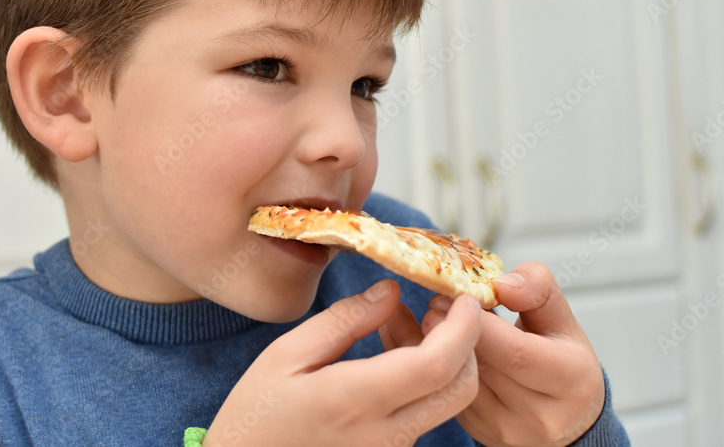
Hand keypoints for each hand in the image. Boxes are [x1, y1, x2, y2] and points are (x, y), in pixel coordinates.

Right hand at [205, 279, 481, 446]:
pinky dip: (425, 378)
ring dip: (445, 358)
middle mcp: (383, 435)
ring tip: (405, 323)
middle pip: (460, 389)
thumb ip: (344, 321)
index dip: (463, 328)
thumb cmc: (255, 416)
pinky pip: (425, 414)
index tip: (463, 297)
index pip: (437, 365)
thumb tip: (391, 291)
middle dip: (467, 343)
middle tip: (440, 308)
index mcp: (354, 401)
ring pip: (446, 401)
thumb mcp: (286, 355)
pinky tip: (392, 353)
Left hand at [398, 262, 604, 446]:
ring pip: (460, 384)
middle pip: (482, 368)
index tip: (458, 295)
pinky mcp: (480, 433)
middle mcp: (540, 415)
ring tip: (432, 318)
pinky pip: (448, 397)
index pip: (515, 352)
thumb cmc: (561, 356)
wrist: (566, 414)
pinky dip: (435, 367)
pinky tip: (429, 343)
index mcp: (569, 379)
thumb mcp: (560, 316)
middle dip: (451, 330)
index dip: (479, 322)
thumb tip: (503, 283)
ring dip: (437, 348)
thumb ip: (537, 288)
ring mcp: (508, 430)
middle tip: (436, 302)